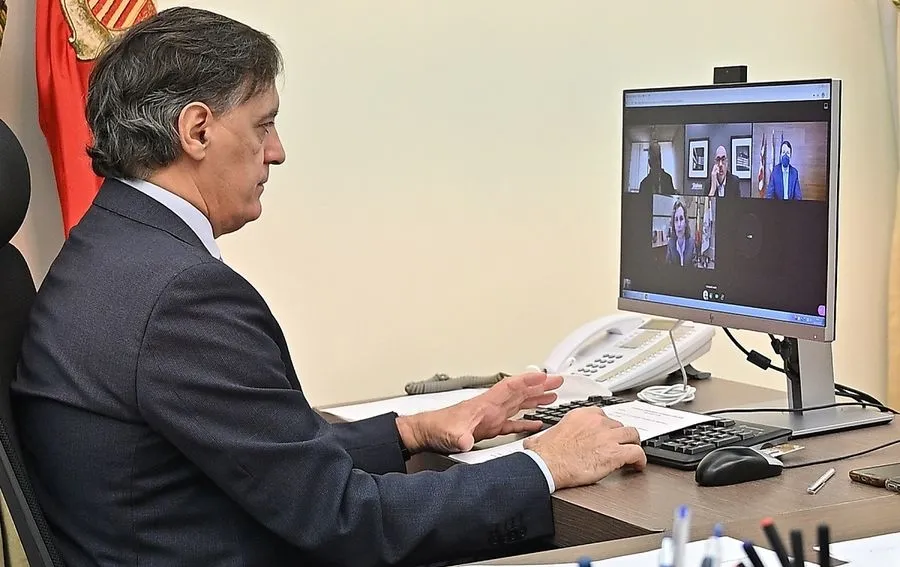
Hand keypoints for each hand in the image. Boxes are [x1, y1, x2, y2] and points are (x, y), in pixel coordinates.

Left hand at [395, 372, 562, 453]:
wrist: (426, 433)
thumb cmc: (436, 428)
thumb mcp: (450, 434)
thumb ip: (460, 437)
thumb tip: (467, 442)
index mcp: (485, 404)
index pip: (511, 387)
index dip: (528, 381)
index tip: (545, 376)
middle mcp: (491, 407)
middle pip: (520, 392)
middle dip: (539, 386)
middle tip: (558, 380)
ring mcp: (490, 417)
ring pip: (518, 404)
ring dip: (535, 399)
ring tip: (552, 396)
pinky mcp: (489, 429)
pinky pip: (512, 423)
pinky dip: (526, 422)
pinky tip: (536, 423)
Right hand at [523, 407, 645, 489]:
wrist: (547, 465)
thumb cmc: (544, 454)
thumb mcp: (543, 437)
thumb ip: (545, 436)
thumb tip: (533, 443)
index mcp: (581, 415)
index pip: (602, 415)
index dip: (606, 427)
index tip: (606, 433)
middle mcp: (597, 422)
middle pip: (618, 425)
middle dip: (619, 436)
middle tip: (618, 445)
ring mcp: (608, 436)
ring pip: (632, 435)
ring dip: (633, 444)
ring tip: (632, 452)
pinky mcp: (615, 453)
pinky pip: (637, 453)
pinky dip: (640, 459)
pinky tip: (638, 464)